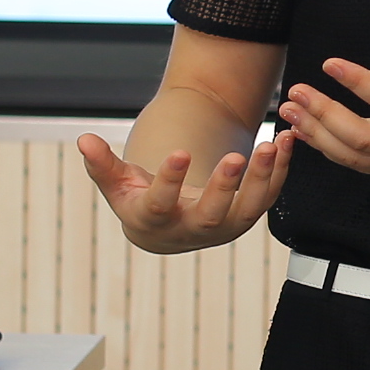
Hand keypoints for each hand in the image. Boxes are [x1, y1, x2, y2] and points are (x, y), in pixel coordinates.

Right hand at [78, 128, 291, 253]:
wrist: (167, 230)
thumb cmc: (139, 201)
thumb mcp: (117, 185)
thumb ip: (102, 164)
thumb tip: (83, 139)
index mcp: (156, 222)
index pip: (161, 205)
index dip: (169, 180)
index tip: (178, 152)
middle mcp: (193, 230)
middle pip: (212, 214)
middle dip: (226, 186)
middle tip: (237, 157)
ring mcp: (224, 227)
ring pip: (249, 208)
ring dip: (263, 176)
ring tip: (271, 144)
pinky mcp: (246, 217)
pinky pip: (268, 196)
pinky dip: (279, 170)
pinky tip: (285, 141)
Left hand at [279, 49, 369, 204]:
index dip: (362, 84)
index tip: (332, 64)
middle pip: (361, 138)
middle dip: (324, 116)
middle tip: (295, 91)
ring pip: (353, 156)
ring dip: (317, 134)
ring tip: (288, 111)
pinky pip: (358, 163)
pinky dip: (328, 150)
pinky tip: (307, 133)